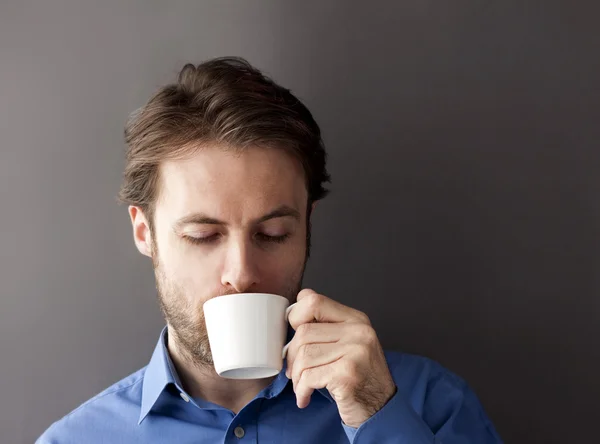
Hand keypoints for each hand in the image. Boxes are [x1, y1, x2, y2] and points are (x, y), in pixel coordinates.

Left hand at [285, 289, 396, 427]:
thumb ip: (326, 327)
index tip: (295, 337)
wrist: (381, 409)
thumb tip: (291, 313)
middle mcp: (358, 331)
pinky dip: (301, 390)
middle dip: (292, 356)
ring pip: (303, 356)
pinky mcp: (348, 374)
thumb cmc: (358, 378)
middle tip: (295, 372)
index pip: (313, 301)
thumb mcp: (348, 344)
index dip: (296, 317)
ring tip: (302, 386)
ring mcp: (355, 351)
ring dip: (297, 377)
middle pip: (303, 333)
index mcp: (356, 319)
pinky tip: (305, 397)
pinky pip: (308, 377)